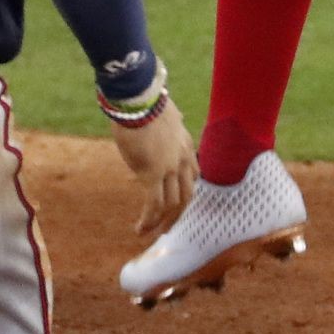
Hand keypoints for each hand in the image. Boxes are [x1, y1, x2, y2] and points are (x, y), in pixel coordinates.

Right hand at [113, 98, 195, 238]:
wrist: (139, 101)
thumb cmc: (145, 104)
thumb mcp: (163, 115)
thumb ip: (167, 125)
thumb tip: (166, 121)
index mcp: (186, 144)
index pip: (194, 175)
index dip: (185, 191)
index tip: (175, 203)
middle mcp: (183, 158)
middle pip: (188, 194)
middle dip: (178, 214)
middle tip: (167, 228)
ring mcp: (170, 168)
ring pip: (172, 204)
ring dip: (161, 221)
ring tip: (148, 232)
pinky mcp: (152, 173)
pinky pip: (154, 204)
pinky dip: (149, 220)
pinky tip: (140, 229)